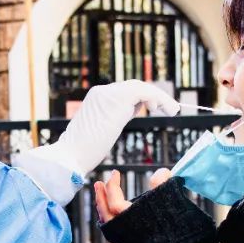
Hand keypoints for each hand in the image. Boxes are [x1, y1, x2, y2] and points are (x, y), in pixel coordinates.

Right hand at [50, 81, 179, 178]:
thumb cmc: (82, 152)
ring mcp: (108, 94)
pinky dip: (159, 98)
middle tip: (170, 107)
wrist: (71, 156)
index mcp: (97, 98)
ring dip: (160, 97)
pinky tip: (166, 110)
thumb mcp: (98, 131)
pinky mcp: (117, 100)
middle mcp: (101, 92)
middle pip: (134, 86)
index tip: (155, 108)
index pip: (124, 90)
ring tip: (173, 109)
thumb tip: (118, 119)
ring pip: (141, 87)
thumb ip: (109, 119)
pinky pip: (144, 92)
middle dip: (154, 96)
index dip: (143, 97)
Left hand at [94, 165, 171, 223]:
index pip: (114, 200)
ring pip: (108, 221)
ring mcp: (125, 238)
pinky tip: (111, 213)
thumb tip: (161, 172)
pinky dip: (109, 218)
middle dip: (101, 196)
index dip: (112, 184)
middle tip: (98, 183)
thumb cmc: (173, 228)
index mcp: (130, 218)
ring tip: (102, 195)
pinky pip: (113, 229)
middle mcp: (124, 229)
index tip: (115, 173)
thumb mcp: (168, 201)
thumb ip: (162, 184)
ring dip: (103, 206)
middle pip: (105, 212)